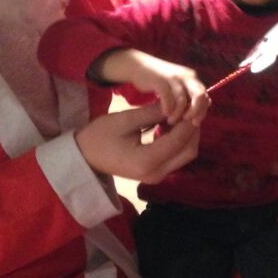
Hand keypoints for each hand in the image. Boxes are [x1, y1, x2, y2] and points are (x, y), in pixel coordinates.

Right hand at [75, 102, 199, 183]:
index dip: (187, 120)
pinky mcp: (156, 174)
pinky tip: (171, 124)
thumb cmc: (99, 136)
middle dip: (192, 128)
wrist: (85, 157)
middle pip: (188, 150)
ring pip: (186, 154)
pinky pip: (177, 157)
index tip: (190, 101)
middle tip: (189, 106)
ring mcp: (157, 176)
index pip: (178, 139)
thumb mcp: (125, 120)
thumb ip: (153, 113)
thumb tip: (177, 104)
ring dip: (187, 135)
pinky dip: (179, 141)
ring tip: (181, 113)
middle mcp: (156, 173)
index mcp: (147, 160)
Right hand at [100, 49, 209, 125]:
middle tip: (187, 123)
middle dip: (196, 112)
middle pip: (200, 96)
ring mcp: (173, 77)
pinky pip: (168, 97)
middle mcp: (186, 76)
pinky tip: (164, 114)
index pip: (205, 97)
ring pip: (183, 100)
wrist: (137, 65)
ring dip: (178, 114)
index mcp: (192, 79)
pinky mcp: (159, 79)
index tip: (194, 123)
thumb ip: (187, 99)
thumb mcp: (176, 89)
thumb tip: (197, 115)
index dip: (202, 112)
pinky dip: (168, 108)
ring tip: (171, 122)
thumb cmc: (158, 82)